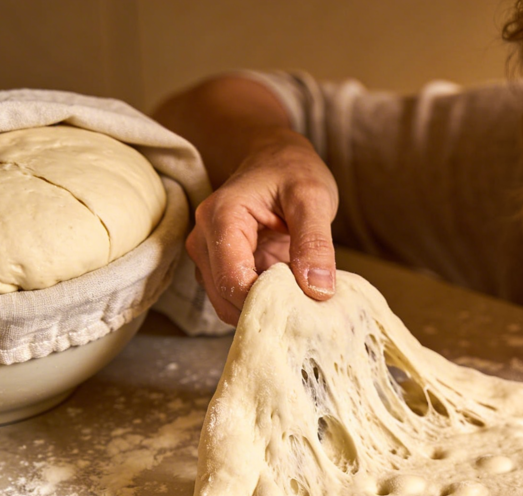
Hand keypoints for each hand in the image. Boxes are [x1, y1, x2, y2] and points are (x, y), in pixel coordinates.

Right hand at [188, 127, 338, 322]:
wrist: (276, 158)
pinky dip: (265, 303)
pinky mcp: (221, 268)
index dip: (268, 302)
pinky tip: (291, 293)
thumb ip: (315, 242)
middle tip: (309, 306)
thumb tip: (319, 291)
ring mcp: (209, 257)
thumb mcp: (313, 198)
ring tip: (302, 297)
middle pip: (226, 299)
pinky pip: (237, 299)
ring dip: (265, 309)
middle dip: (267, 309)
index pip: (233, 281)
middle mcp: (204, 241)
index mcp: (221, 218)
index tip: (306, 305)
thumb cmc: (292, 171)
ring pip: (229, 305)